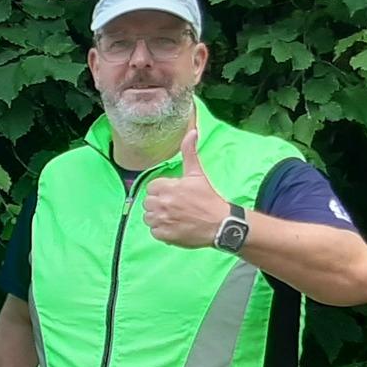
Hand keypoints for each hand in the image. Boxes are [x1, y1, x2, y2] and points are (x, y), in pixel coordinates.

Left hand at [142, 127, 224, 248]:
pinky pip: (154, 231)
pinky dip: (161, 230)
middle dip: (158, 203)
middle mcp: (162, 203)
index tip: (172, 193)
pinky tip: (174, 226)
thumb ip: (189, 152)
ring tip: (173, 216)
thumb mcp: (197, 174)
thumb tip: (192, 131)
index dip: (161, 190)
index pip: (151, 188)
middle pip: (148, 202)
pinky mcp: (164, 235)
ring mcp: (162, 220)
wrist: (219, 223)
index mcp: (167, 187)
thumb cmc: (208, 198)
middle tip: (174, 205)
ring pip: (148, 217)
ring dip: (157, 217)